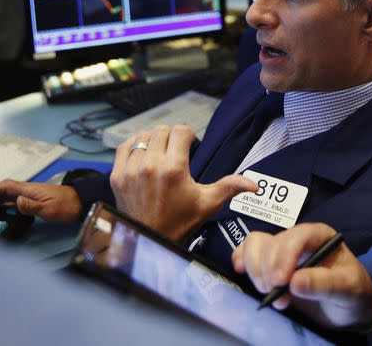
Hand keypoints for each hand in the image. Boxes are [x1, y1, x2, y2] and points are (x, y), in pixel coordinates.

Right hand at [0, 179, 82, 222]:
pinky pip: (17, 199)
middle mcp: (30, 190)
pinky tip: (3, 207)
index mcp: (30, 190)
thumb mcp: (49, 209)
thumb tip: (16, 202)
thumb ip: (32, 207)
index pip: (6, 187)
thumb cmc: (68, 206)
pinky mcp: (37, 200)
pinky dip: (6, 202)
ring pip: (10, 193)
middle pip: (5, 189)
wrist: (82, 202)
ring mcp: (33, 194)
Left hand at [110, 124, 258, 241]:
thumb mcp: (207, 204)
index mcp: (174, 170)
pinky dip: (133, 147)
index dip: (189, 136)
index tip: (189, 146)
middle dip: (171, 138)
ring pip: (142, 136)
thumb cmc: (178, 223)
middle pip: (162, 131)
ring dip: (152, 141)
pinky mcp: (118, 176)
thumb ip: (229, 187)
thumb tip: (252, 184)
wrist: (150, 240)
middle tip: (176, 151)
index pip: (181, 131)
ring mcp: (131, 170)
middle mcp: (150, 166)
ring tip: (160, 154)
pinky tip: (143, 155)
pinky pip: (124, 147)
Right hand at [232, 223, 371, 329]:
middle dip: (270, 271)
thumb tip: (295, 282)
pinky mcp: (268, 262)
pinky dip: (241, 259)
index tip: (282, 282)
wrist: (346, 307)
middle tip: (278, 297)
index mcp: (320, 236)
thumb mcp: (348, 289)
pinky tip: (241, 271)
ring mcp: (281, 249)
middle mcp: (298, 239)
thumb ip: (324, 284)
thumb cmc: (352, 293)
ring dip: (255, 269)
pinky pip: (247, 251)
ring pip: (256, 244)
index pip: (298, 236)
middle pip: (273, 243)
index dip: (286, 256)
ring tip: (267, 292)